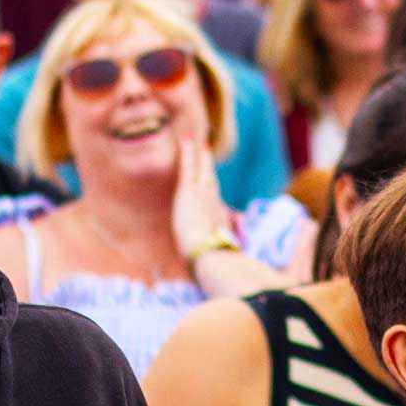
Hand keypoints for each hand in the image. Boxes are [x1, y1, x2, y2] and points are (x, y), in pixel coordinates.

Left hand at [169, 128, 232, 261]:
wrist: (209, 254)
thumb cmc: (214, 262)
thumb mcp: (214, 261)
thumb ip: (215, 258)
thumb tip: (218, 266)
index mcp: (219, 221)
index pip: (215, 202)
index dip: (213, 189)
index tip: (212, 182)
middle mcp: (214, 204)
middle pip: (211, 181)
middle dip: (208, 167)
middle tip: (206, 152)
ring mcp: (204, 195)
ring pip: (202, 169)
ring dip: (199, 155)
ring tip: (197, 141)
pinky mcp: (190, 190)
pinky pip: (189, 165)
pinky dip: (188, 151)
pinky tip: (186, 138)